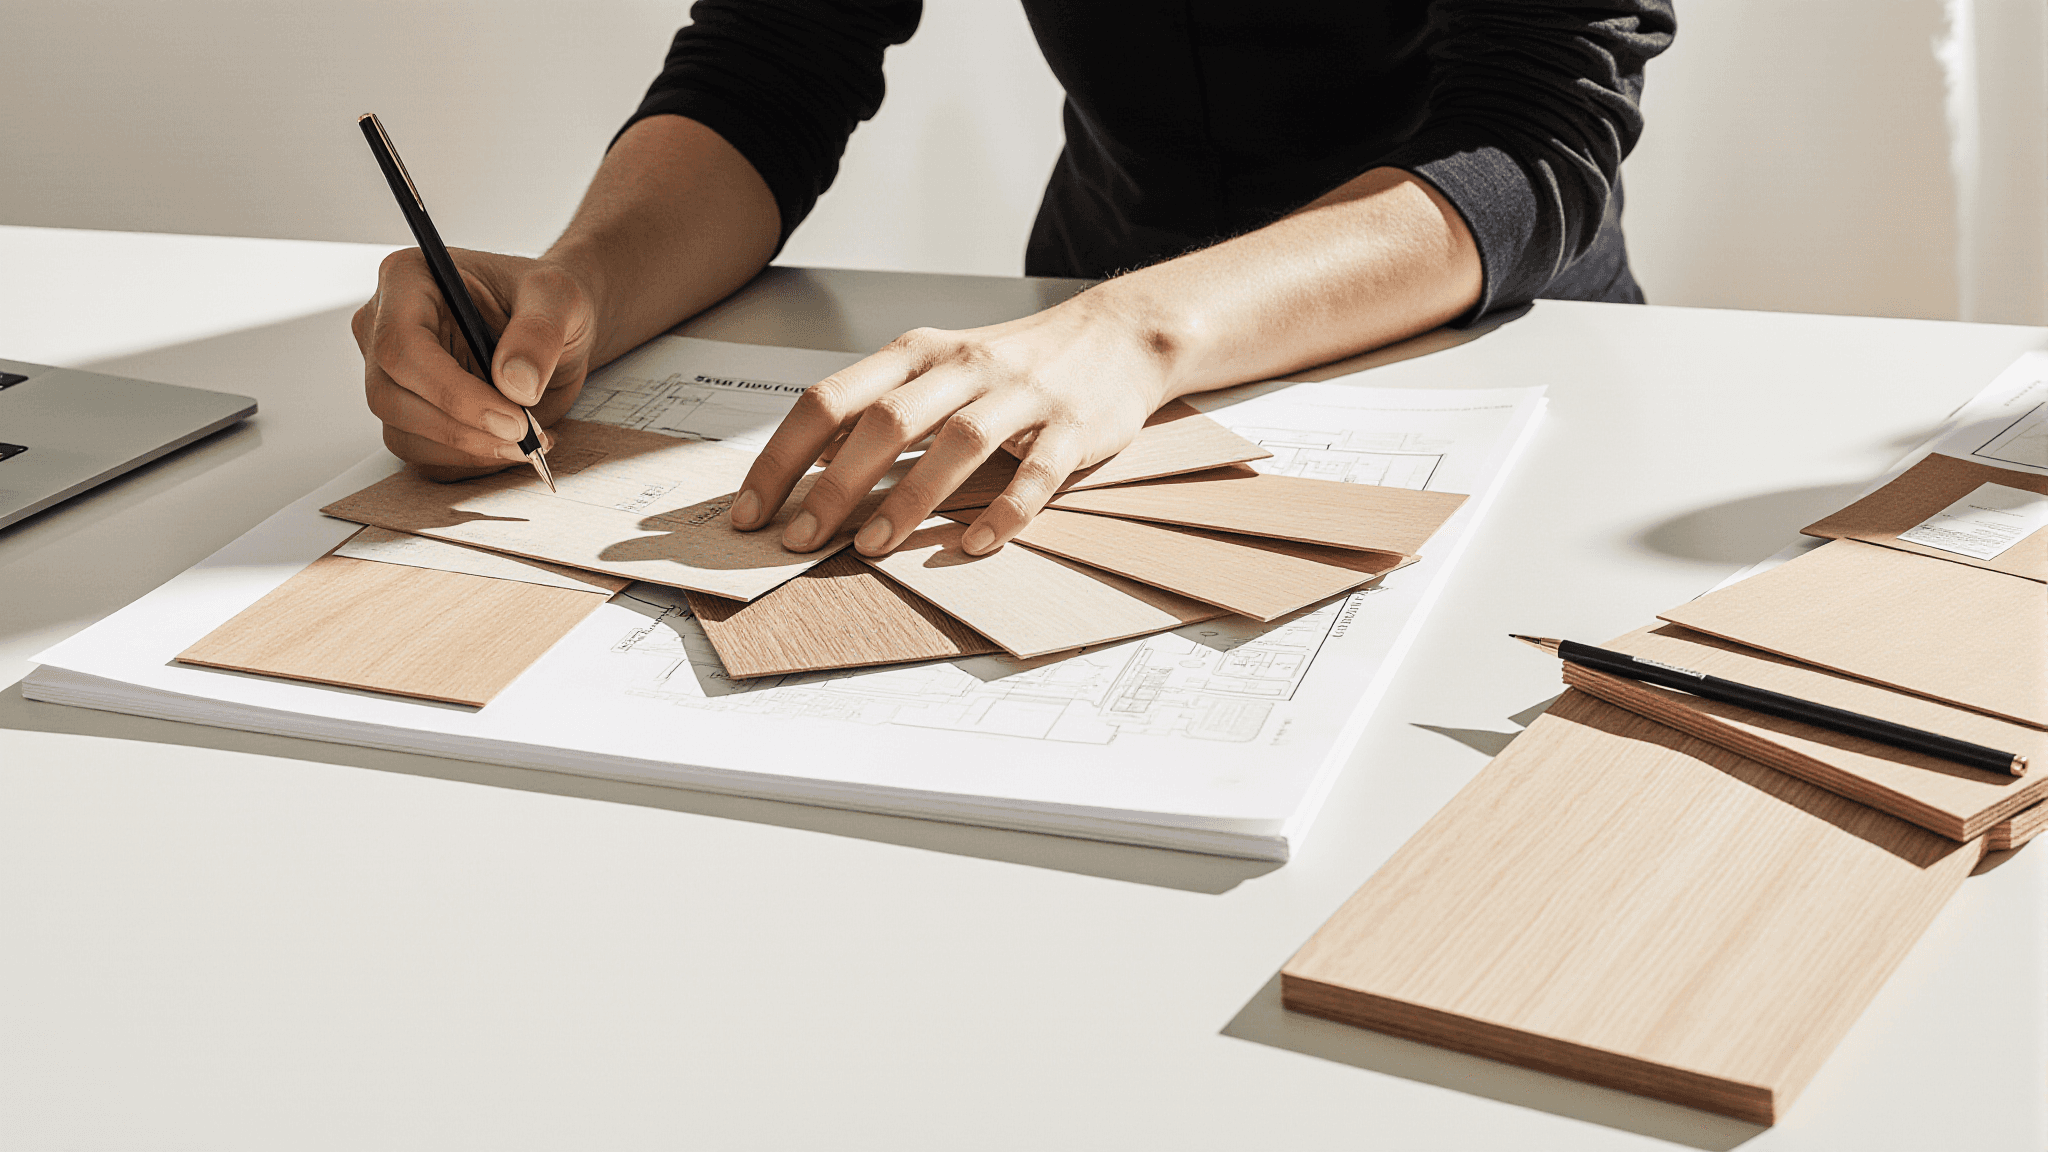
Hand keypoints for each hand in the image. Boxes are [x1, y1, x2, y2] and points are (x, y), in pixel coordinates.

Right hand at [352, 248, 597, 480]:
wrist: (556, 327)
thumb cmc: (548, 299)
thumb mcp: (560, 298)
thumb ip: (540, 333)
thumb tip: (515, 384)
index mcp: (407, 280)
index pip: (401, 346)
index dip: (451, 392)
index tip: (512, 418)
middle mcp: (384, 326)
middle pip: (391, 398)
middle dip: (461, 430)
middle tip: (526, 437)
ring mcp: (391, 375)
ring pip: (404, 435)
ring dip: (469, 451)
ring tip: (532, 439)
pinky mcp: (410, 413)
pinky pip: (425, 456)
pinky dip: (472, 462)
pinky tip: (515, 444)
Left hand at [731, 294, 1174, 555]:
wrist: (1115, 337)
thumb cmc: (1011, 364)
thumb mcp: (936, 370)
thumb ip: (877, 410)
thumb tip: (806, 470)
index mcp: (916, 353)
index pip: (830, 400)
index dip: (783, 457)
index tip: (752, 510)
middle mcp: (963, 367)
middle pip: (886, 422)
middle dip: (835, 485)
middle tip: (800, 541)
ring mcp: (1021, 395)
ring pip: (958, 444)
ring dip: (910, 499)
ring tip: (872, 548)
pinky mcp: (1072, 426)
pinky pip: (1036, 472)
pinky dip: (1006, 510)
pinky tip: (976, 543)